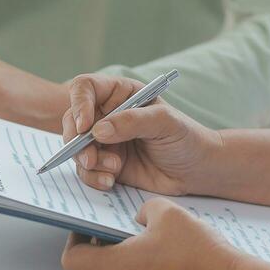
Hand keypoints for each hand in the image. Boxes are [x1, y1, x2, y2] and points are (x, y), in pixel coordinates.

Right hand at [62, 73, 220, 193]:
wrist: (196, 171)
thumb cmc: (186, 138)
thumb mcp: (164, 123)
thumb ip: (133, 121)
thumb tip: (99, 130)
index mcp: (120, 94)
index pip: (86, 88)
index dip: (78, 104)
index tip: (84, 126)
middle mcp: (107, 115)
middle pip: (73, 120)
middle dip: (77, 142)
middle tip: (91, 158)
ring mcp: (105, 141)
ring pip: (76, 148)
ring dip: (88, 162)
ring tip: (114, 170)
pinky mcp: (106, 164)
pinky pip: (86, 171)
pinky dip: (93, 177)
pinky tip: (110, 181)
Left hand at [62, 198, 244, 269]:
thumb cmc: (199, 252)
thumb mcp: (167, 212)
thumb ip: (143, 209)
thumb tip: (139, 218)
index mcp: (118, 266)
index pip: (74, 259)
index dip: (74, 240)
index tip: (86, 227)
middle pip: (101, 263)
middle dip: (109, 240)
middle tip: (125, 221)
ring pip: (125, 269)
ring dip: (133, 250)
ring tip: (157, 232)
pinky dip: (150, 262)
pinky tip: (172, 247)